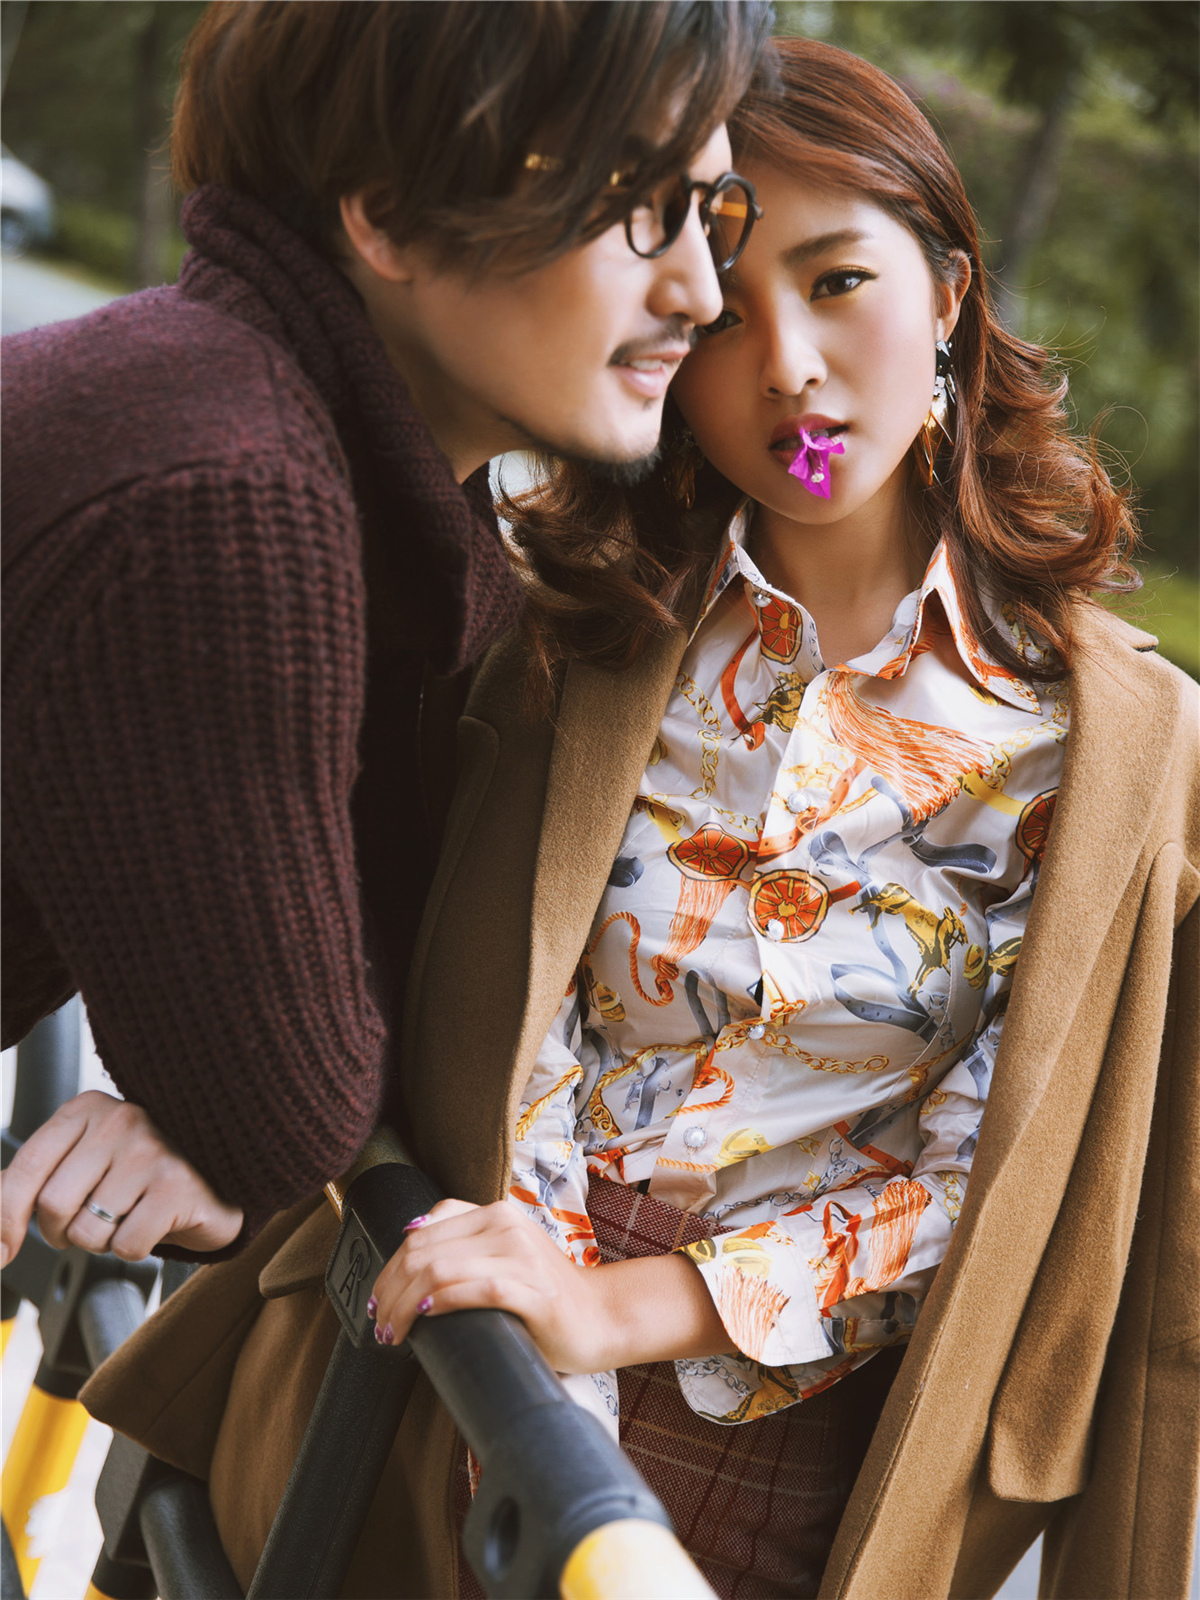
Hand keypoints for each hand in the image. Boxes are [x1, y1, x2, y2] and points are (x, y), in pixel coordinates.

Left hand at [0, 1091, 243, 1265]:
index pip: (27, 1166)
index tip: (2, 1252)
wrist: (217, 1180)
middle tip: (91, 1221)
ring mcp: (153, 1150)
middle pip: (53, 1205)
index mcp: (88, 1110)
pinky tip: (154, 1222)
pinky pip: (126, 1245)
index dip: (5, 1217)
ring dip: (102, 1242)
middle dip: (63, 1232)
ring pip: (88, 1232)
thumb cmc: (141, 1175)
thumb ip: (32, 1183)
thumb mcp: (83, 1162)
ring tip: (128, 1216)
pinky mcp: (178, 1185)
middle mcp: (121, 1120)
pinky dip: (135, 1248)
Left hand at [367, 1197, 733, 1372]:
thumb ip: (466, 1246)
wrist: (602, 1316)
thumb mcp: (504, 1254)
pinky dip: (438, 1305)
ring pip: (438, 1271)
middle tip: (379, 1322)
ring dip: (403, 1306)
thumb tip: (408, 1257)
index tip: (378, 1299)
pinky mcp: (532, 1291)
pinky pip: (472, 1291)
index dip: (389, 1266)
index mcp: (494, 1212)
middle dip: (388, 1290)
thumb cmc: (545, 1294)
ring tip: (393, 1333)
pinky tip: (422, 1321)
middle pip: (422, 1251)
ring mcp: (520, 1255)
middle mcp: (505, 1224)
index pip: (421, 1232)